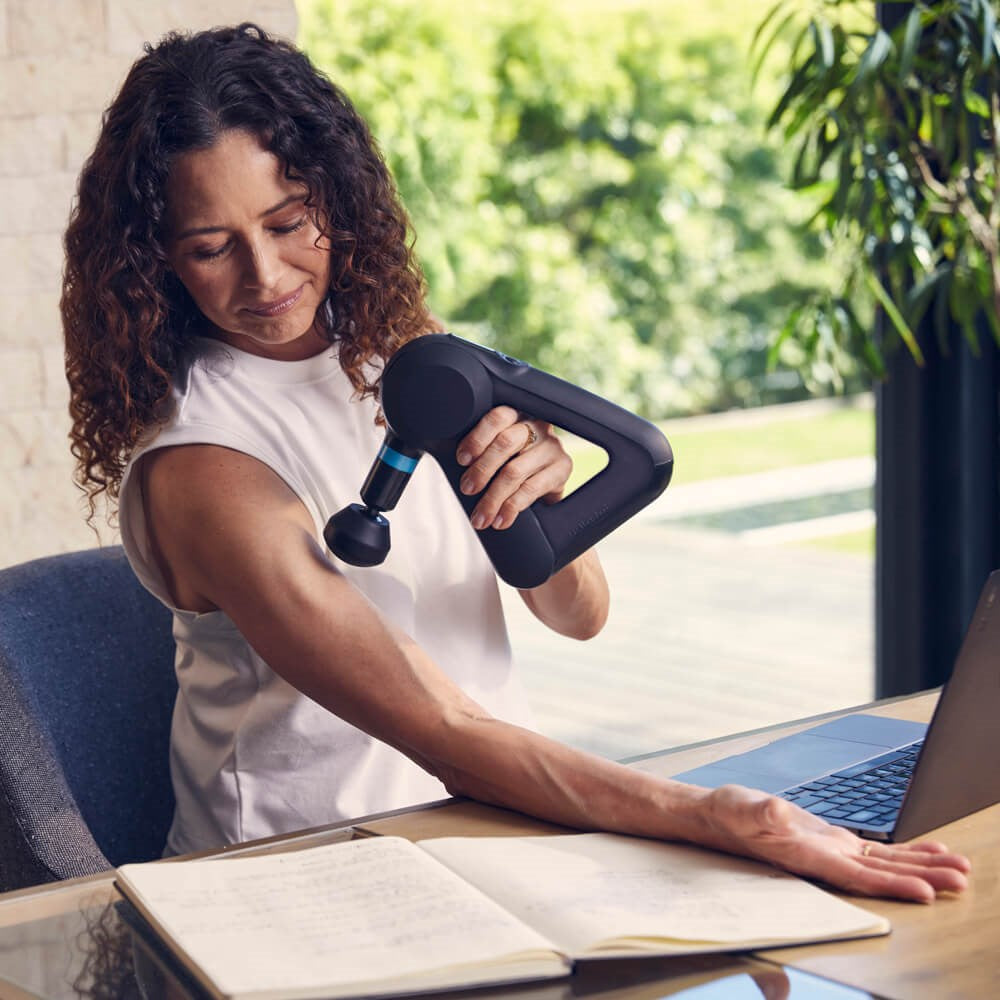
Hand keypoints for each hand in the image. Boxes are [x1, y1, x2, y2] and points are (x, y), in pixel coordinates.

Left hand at [455, 405, 570, 530]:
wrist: (547, 488)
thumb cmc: (513, 466)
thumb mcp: (497, 454)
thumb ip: (480, 452)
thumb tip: (448, 463)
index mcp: (516, 416)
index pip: (497, 417)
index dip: (477, 438)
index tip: (461, 460)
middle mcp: (537, 426)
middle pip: (506, 443)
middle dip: (481, 469)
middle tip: (467, 489)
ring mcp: (552, 447)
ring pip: (515, 471)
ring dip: (493, 498)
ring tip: (481, 517)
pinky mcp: (563, 468)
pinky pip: (532, 488)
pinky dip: (511, 507)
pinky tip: (501, 520)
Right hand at [697, 784, 970, 902]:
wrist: (720, 817)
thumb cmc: (727, 814)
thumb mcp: (740, 808)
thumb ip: (759, 812)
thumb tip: (776, 812)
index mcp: (806, 856)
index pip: (855, 876)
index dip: (890, 885)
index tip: (924, 892)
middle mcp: (825, 860)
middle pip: (880, 874)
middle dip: (922, 878)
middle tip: (959, 880)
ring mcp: (832, 853)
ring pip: (884, 865)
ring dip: (921, 867)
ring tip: (958, 870)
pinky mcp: (833, 842)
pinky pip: (876, 853)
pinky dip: (904, 852)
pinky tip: (929, 852)